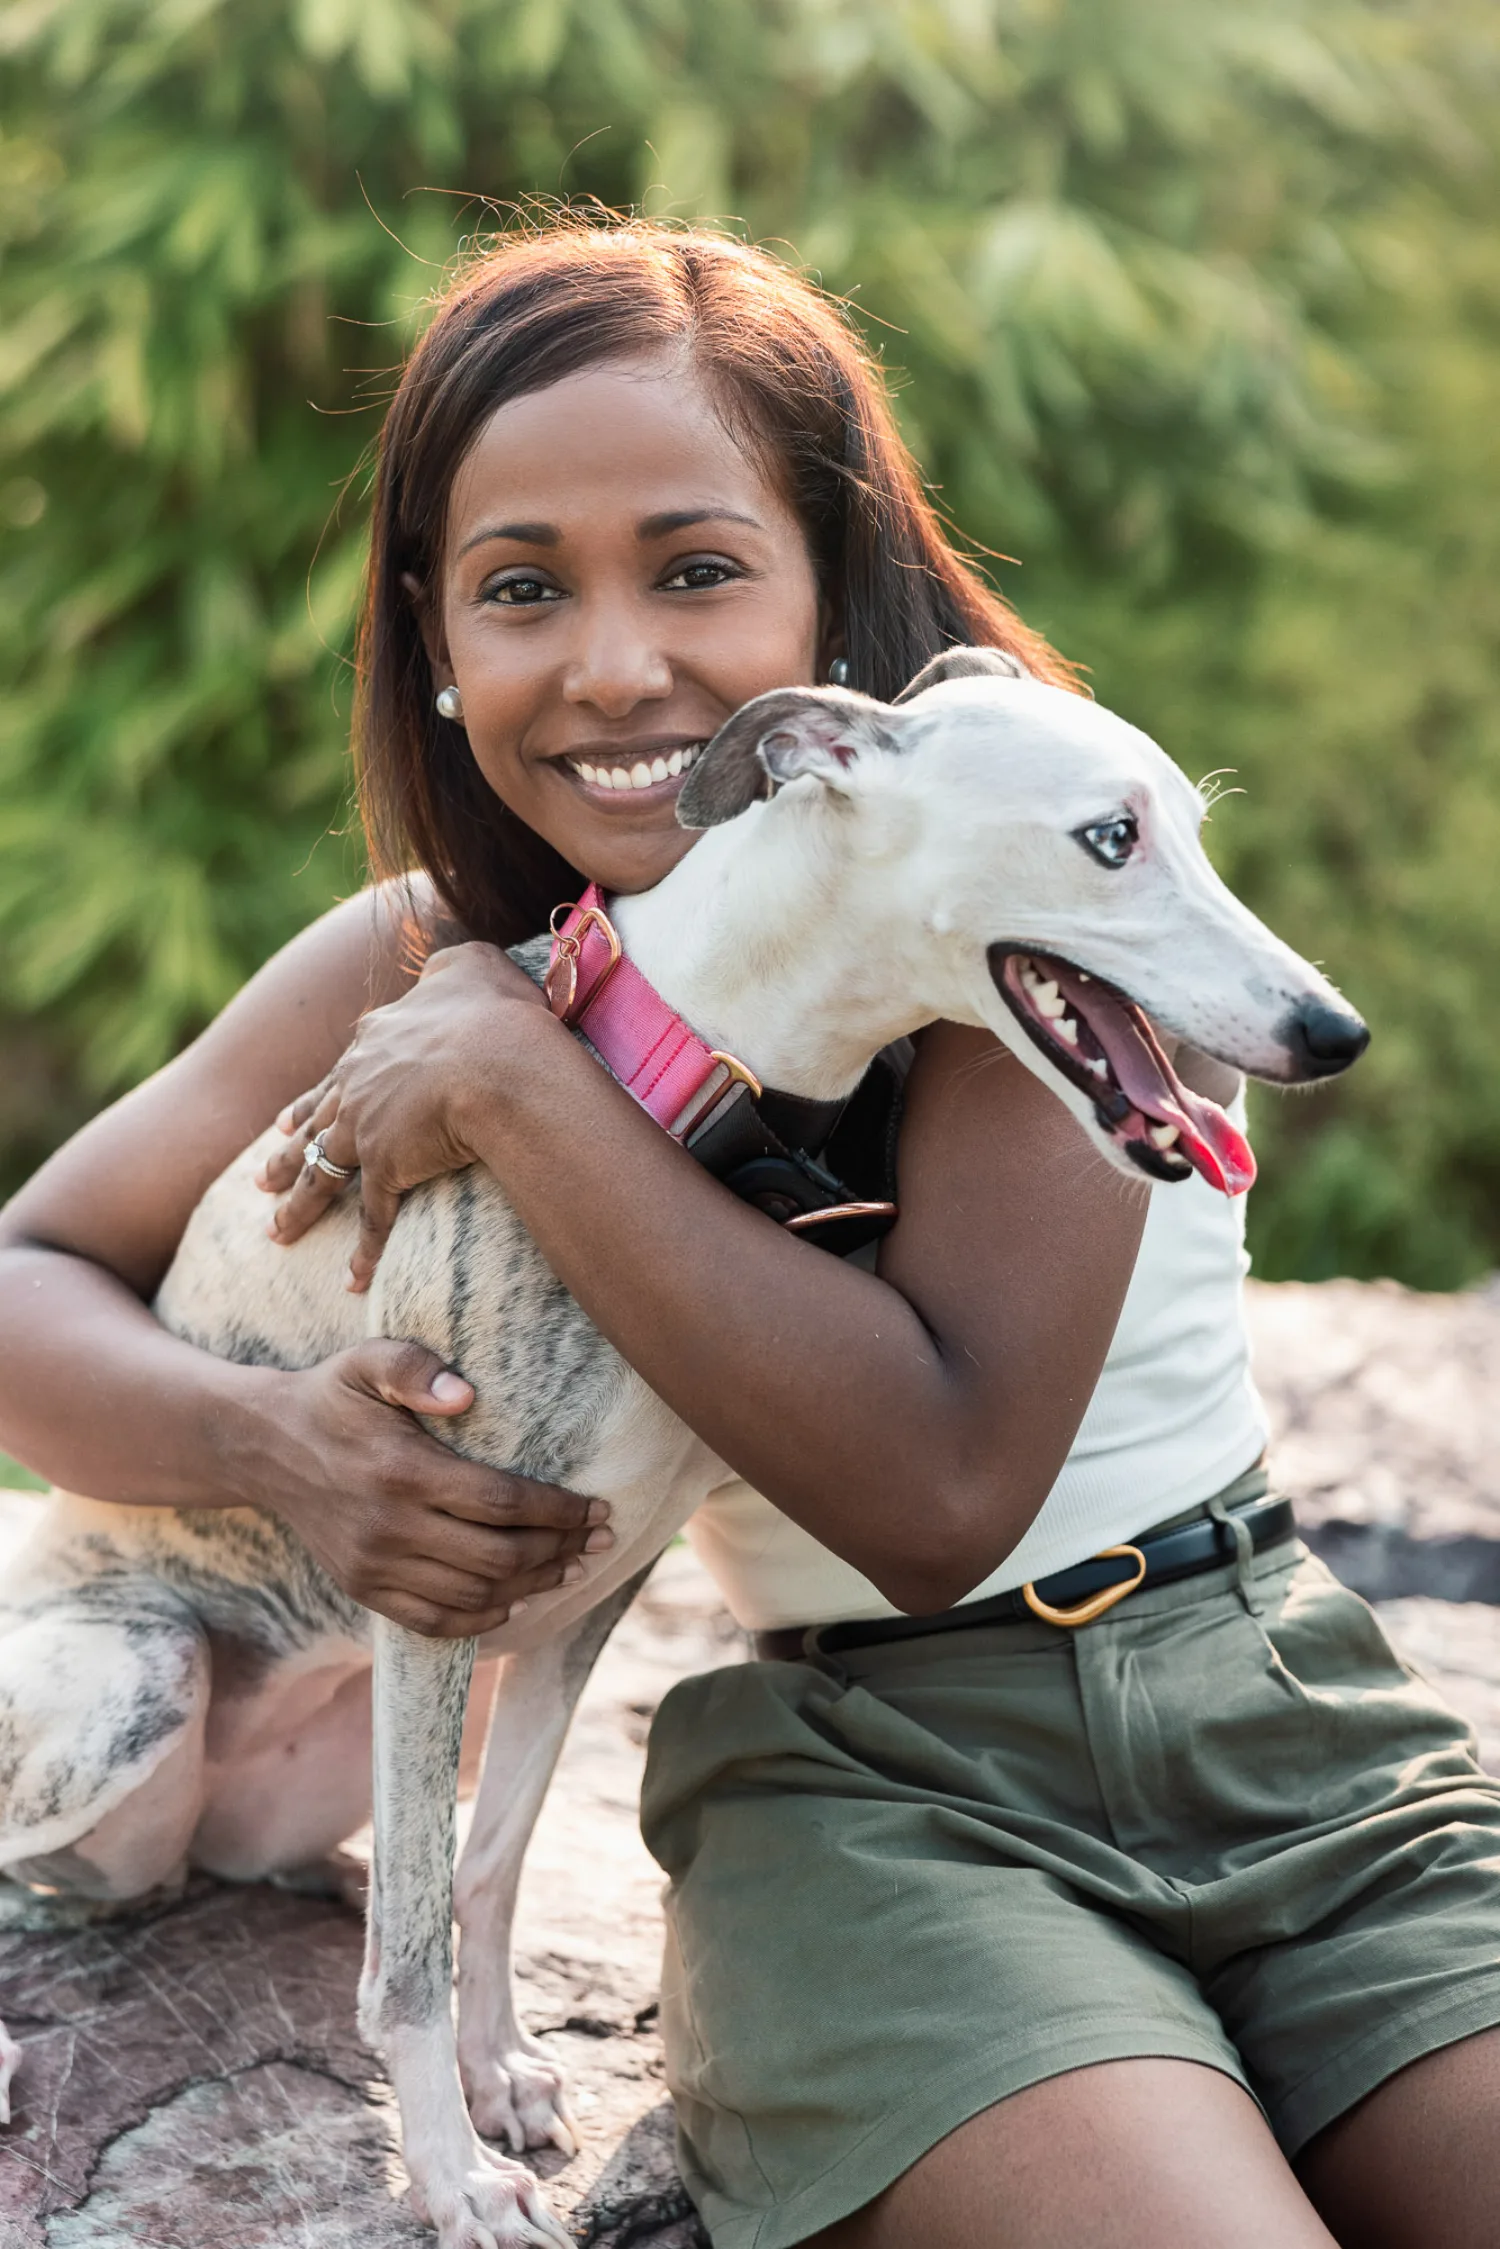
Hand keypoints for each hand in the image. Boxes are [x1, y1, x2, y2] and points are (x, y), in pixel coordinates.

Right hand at [250, 1338, 611, 1636]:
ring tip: (571, 1566)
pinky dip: (482, 1620)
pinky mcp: (363, 1589)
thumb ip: (414, 1367)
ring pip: (475, 1595)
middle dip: (561, 1550)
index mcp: (403, 1472)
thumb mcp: (368, 1360)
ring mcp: (375, 1566)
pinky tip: (515, 1601)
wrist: (265, 1447)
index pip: (502, 1504)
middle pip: (499, 1557)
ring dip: (534, 1586)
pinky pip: (434, 1621)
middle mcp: (390, 1528)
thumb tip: (466, 1394)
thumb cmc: (332, 1397)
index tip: (598, 1508)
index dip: (560, 1512)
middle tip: (600, 1539)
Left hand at [258, 942, 557, 1289]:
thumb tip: (452, 963)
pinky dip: (361, 1254)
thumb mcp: (473, 965)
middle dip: (285, 1153)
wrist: (495, 1060)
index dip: (313, 1098)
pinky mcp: (386, 1169)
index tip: (287, 1119)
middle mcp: (358, 1085)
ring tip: (276, 1232)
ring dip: (298, 1207)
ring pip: (320, 1175)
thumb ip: (454, 965)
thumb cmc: (494, 1010)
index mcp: (376, 1041)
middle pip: (311, 1126)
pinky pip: (371, 1221)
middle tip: (261, 1177)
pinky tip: (350, 1281)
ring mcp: (365, 1129)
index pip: (338, 1074)